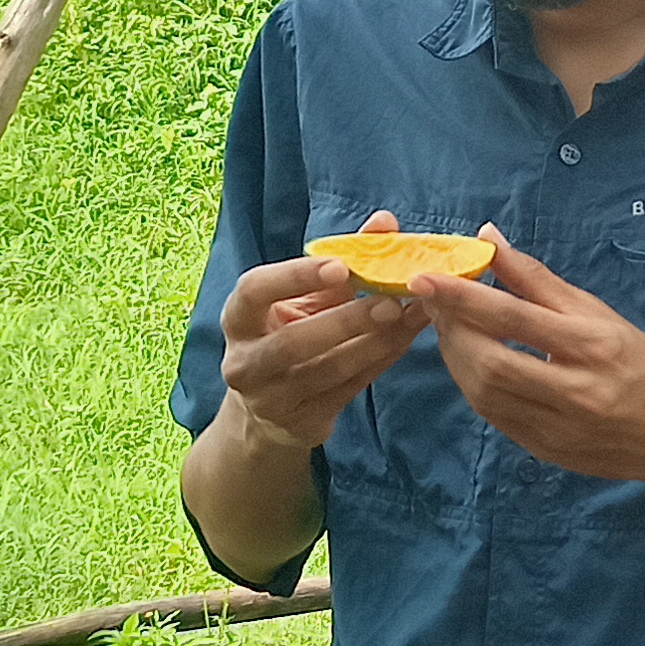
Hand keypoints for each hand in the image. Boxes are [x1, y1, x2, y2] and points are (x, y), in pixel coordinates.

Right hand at [218, 208, 427, 449]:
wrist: (269, 410)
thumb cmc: (289, 335)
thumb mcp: (303, 298)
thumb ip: (340, 261)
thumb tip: (385, 222)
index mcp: (237, 320)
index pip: (254, 292)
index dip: (294, 277)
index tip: (338, 265)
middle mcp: (244, 363)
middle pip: (293, 341)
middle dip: (346, 319)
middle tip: (390, 300)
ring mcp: (271, 399)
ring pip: (327, 369)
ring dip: (374, 342)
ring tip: (407, 317)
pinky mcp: (302, 423)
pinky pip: (348, 389)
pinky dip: (380, 361)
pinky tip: (404, 339)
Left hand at [421, 225, 644, 488]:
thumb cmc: (642, 364)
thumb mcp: (598, 313)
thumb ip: (538, 279)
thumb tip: (490, 238)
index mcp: (591, 346)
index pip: (514, 318)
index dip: (463, 298)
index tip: (425, 278)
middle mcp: (574, 390)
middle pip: (491, 362)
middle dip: (453, 331)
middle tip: (435, 304)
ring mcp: (557, 427)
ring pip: (484, 394)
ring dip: (457, 358)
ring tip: (451, 329)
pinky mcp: (545, 449)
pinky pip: (493, 416)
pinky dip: (473, 385)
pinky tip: (472, 363)